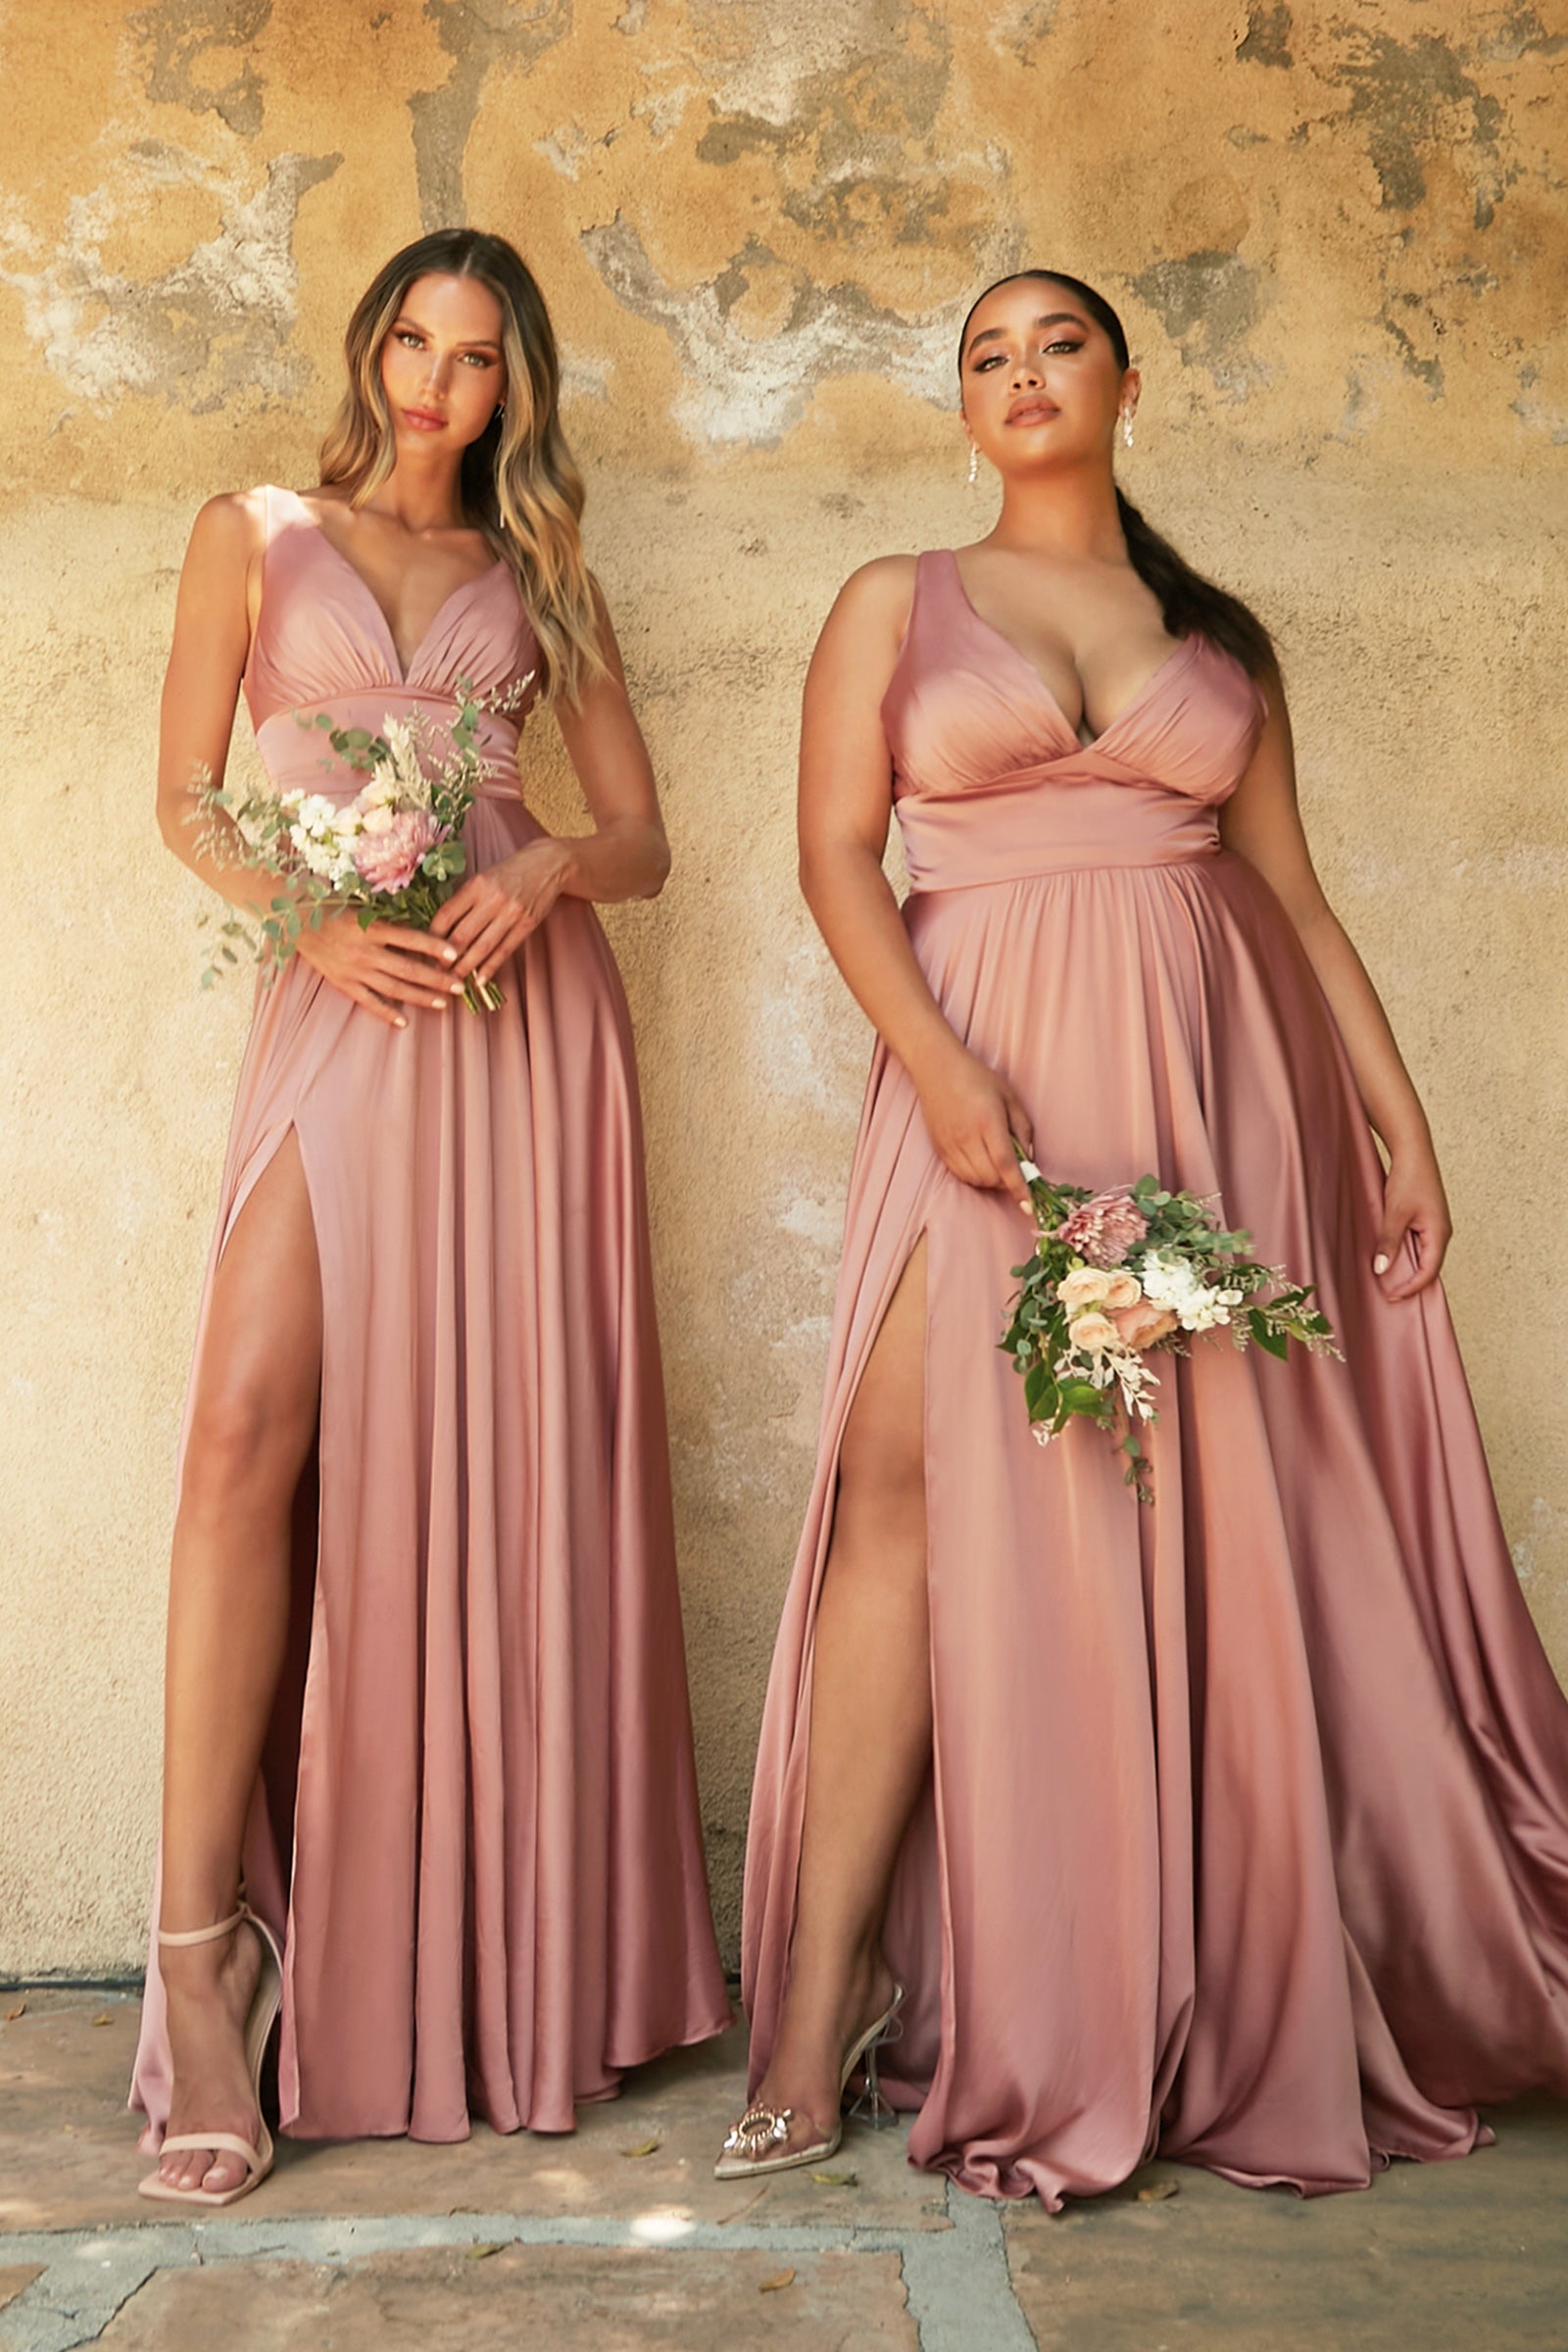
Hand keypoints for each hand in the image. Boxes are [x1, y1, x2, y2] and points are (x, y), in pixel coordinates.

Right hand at [296, 911, 466, 1028]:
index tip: (455, 955)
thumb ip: (389, 921)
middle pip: (408, 969)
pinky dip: (386, 1013)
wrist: (298, 922)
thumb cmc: (335, 910)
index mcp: (372, 927)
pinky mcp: (344, 984)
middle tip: (460, 986)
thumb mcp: (362, 909)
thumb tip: (421, 932)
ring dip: (420, 997)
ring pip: (394, 988)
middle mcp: (365, 951)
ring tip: (443, 1003)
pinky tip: (404, 1022)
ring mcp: (355, 970)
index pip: (410, 939)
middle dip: (437, 979)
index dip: (434, 946)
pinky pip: (369, 1002)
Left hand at [429, 840, 572, 982]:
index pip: (446, 914)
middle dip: (446, 957)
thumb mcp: (483, 877)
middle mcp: (493, 898)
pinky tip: (480, 980)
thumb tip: (442, 928)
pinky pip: (504, 950)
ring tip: (454, 980)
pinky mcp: (527, 924)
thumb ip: (465, 899)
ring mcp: (511, 913)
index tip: (425, 948)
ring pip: (482, 947)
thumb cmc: (510, 872)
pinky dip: (491, 967)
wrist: (548, 865)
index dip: (433, 935)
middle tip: (436, 970)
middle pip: (462, 934)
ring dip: (466, 967)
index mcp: (476, 885)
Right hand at [914, 1040, 1034, 1206]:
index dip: (1019, 1188)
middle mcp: (967, 1137)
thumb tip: (1029, 1159)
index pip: (1005, 1165)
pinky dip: (975, 1176)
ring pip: (975, 1179)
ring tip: (997, 1164)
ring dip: (991, 1180)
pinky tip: (981, 1163)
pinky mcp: (939, 1148)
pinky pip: (960, 1175)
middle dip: (1007, 1182)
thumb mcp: (1010, 1097)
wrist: (936, 1068)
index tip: (1029, 1205)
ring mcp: (950, 1145)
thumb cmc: (977, 1077)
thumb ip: (1023, 1129)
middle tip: (1016, 1171)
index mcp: (988, 1122)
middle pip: (991, 1177)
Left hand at [1373, 1145, 1451, 1299]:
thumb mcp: (1394, 1213)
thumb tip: (1381, 1269)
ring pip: (1425, 1257)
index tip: (1392, 1296)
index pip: (1428, 1272)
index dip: (1411, 1288)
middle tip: (1389, 1294)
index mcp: (1439, 1233)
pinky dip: (1408, 1256)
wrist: (1414, 1152)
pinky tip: (1393, 1259)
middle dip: (1411, 1283)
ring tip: (1390, 1281)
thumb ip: (1388, 1243)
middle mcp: (1442, 1233)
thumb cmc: (1408, 1179)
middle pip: (1429, 1267)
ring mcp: (1436, 1226)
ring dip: (1409, 1270)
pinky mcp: (1428, 1220)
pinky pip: (1421, 1245)